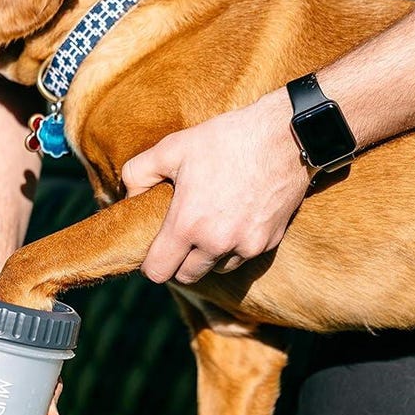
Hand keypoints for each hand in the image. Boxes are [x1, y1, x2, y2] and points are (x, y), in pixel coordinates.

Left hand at [121, 89, 310, 283]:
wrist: (284, 137)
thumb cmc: (225, 140)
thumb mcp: (173, 147)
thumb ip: (138, 173)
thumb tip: (130, 195)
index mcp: (187, 225)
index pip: (158, 272)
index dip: (151, 264)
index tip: (155, 251)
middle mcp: (216, 244)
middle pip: (187, 276)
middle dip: (179, 262)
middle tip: (180, 238)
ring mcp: (245, 246)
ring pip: (216, 268)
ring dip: (209, 256)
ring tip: (210, 225)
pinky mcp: (268, 242)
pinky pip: (243, 256)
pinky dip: (236, 246)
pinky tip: (236, 218)